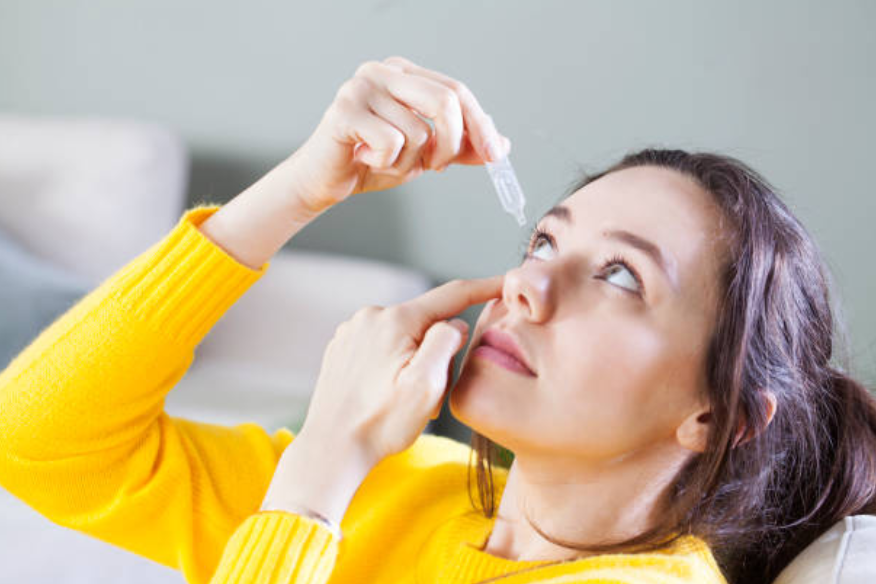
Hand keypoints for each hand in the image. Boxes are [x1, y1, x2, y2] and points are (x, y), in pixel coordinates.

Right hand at [287, 56, 511, 213]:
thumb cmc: (372, 162)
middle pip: (445, 101)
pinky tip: (365, 159)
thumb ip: (460, 147)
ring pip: (418, 131)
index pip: (456, 90)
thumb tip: (500, 146)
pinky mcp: (344, 110)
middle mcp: (382, 71)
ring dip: (410, 162)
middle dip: (451, 144)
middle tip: (437, 166)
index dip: (480, 124)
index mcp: (404, 73)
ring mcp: (361, 87)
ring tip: (385, 161)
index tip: (494, 154)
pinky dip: (386, 164)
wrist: (324, 182)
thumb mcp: (424, 155)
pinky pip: (392, 143)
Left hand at [298, 275, 503, 465]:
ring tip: (403, 399)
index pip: (451, 295)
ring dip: (414, 360)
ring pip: (405, 335)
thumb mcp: (426, 386)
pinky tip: (385, 393)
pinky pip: (383, 345)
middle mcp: (371, 316)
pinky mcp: (343, 346)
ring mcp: (353, 330)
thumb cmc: (381, 424)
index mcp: (395, 320)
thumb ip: (446, 344)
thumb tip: (455, 323)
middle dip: (438, 352)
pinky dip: (393, 364)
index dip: (484, 287)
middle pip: (427, 322)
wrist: (332, 449)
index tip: (507, 281)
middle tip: (431, 395)